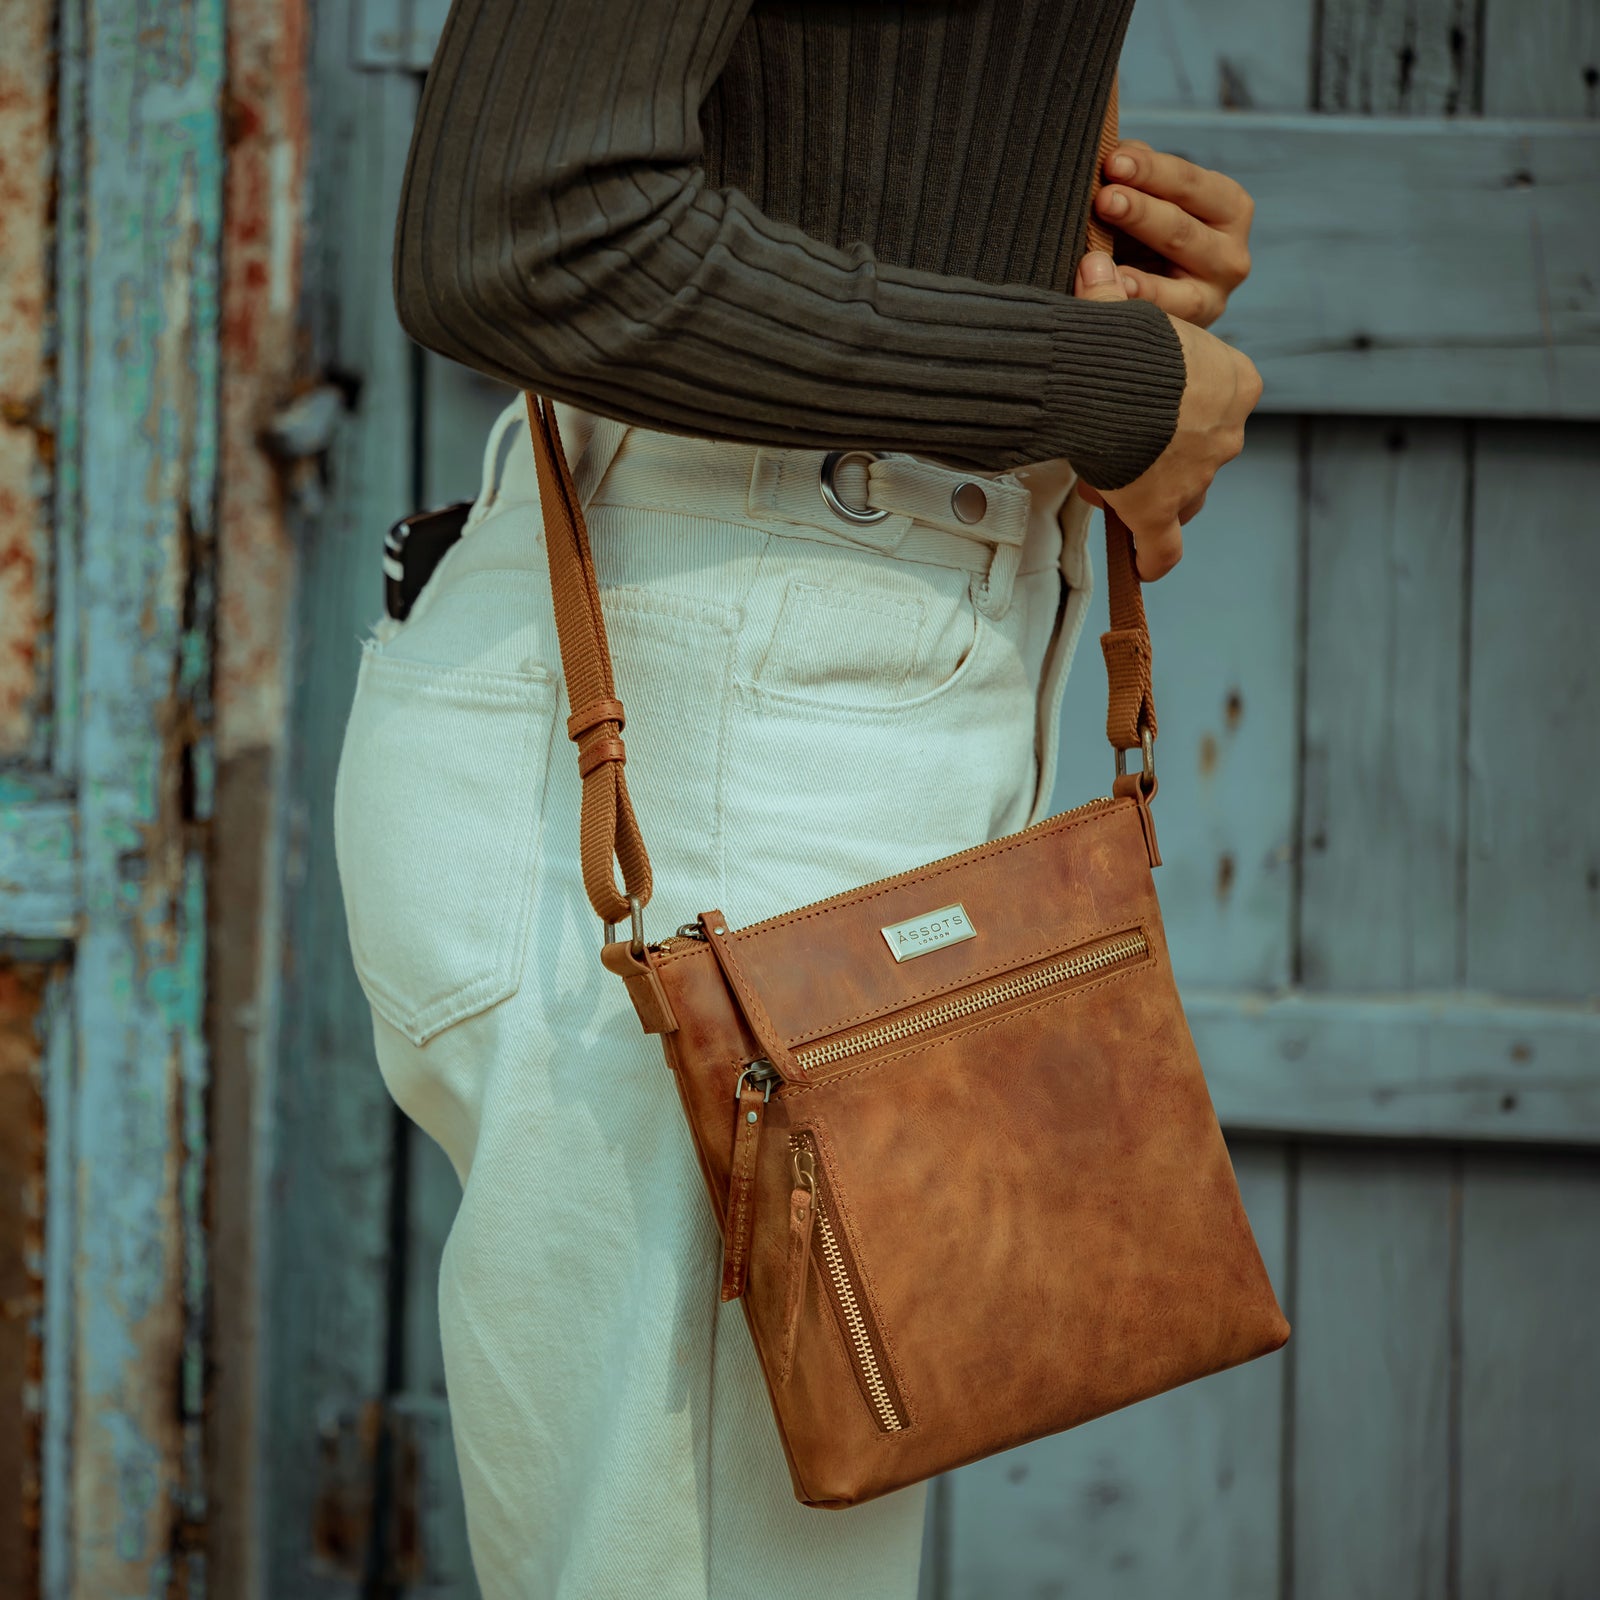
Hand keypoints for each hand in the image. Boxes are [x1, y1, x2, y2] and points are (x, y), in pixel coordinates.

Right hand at [1073, 250, 1261, 579]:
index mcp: (1235, 380)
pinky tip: (1146, 565)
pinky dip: (1155, 557)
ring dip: (1158, 494)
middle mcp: (1227, 432)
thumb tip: (1094, 265)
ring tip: (1119, 485)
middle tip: (1121, 442)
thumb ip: (1112, 297)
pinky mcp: (1161, 511)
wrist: (1112, 383)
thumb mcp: (1127, 309)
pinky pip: (1163, 546)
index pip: (1216, 399)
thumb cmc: (1122, 339)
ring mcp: (1196, 477)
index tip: (1143, 405)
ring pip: (1186, 496)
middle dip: (1163, 451)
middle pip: (1201, 450)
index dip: (1178, 405)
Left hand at [1092, 141, 1253, 328]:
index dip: (1151, 170)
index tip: (1112, 161)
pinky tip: (1114, 295)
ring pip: (1178, 286)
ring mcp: (1213, 299)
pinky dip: (1137, 307)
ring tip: (1098, 250)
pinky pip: (1165, 320)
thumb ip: (1136, 175)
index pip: (1189, 184)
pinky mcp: (1192, 333)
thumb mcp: (1150, 200)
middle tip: (1103, 197)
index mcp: (1228, 208)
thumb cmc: (1146, 237)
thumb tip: (1115, 155)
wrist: (1154, 303)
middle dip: (1140, 212)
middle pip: (1183, 230)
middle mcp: (1231, 255)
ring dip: (1136, 272)